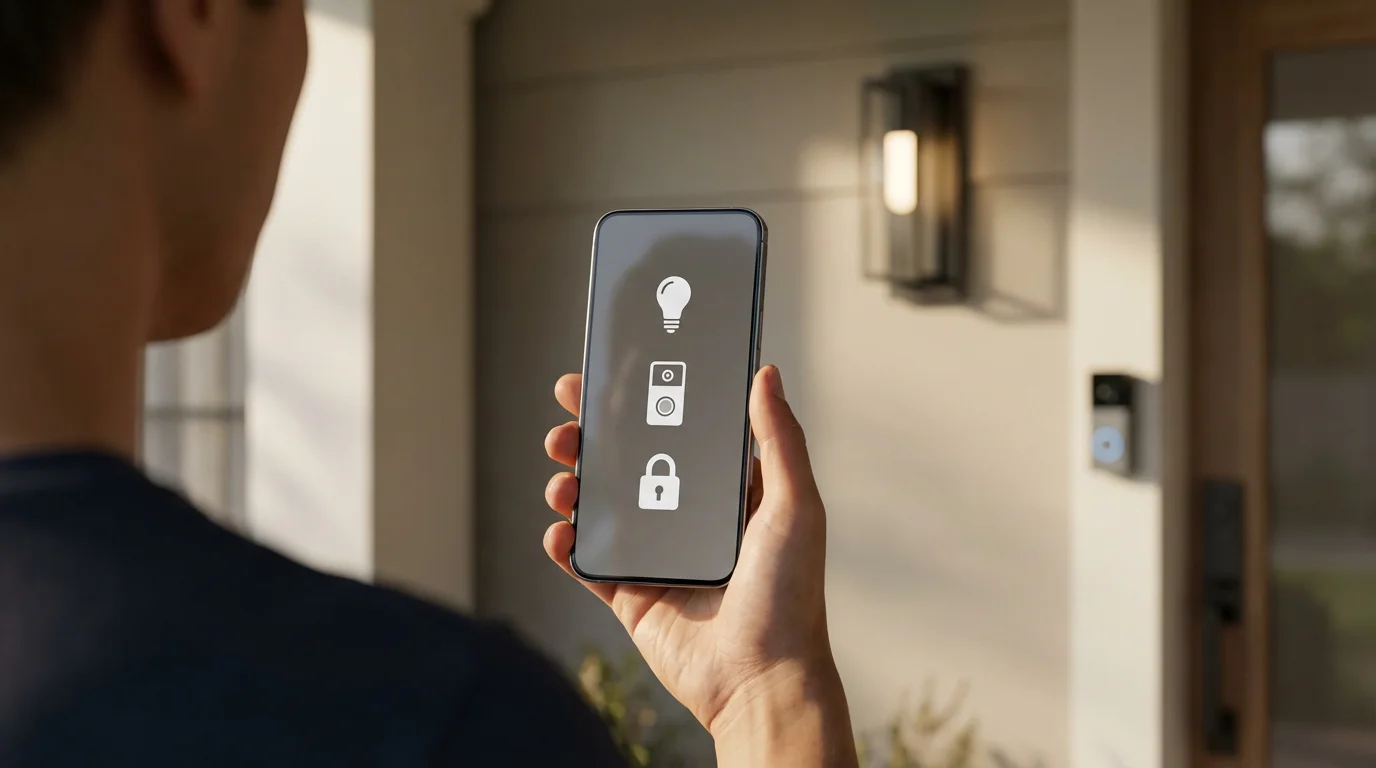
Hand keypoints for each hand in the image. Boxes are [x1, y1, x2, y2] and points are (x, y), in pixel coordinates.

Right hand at [543, 365, 853, 760]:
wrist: (760, 680)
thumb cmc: (790, 595)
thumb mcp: (794, 506)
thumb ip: (778, 439)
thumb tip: (766, 373)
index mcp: (728, 494)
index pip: (678, 434)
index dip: (643, 403)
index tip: (610, 376)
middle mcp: (690, 521)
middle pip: (629, 464)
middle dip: (593, 439)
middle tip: (567, 420)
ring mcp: (658, 558)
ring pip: (601, 508)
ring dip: (573, 485)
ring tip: (562, 477)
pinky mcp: (632, 596)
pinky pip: (588, 564)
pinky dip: (565, 545)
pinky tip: (558, 530)